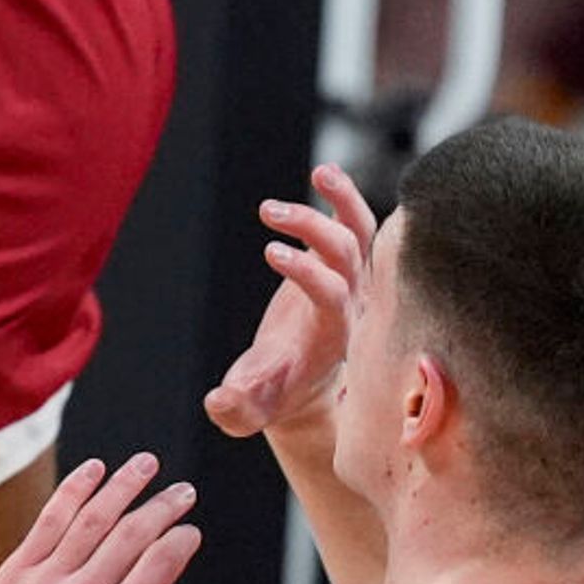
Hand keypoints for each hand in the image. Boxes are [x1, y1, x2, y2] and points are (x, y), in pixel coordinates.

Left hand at [0, 454, 214, 583]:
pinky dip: (73, 491)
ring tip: (146, 463)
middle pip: (130, 533)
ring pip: (89, 518)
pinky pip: (48, 521)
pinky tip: (94, 470)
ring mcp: (43, 581)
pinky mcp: (15, 574)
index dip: (181, 540)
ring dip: (121, 485)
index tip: (192, 531)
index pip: (159, 564)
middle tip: (184, 490)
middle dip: (163, 506)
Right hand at [204, 163, 374, 442]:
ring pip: (363, 235)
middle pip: (350, 257)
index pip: (333, 295)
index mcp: (333, 337)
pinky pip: (355, 225)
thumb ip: (235, 409)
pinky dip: (345, 199)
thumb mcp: (249, 410)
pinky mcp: (339, 264)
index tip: (270, 252)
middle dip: (314, 230)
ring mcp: (352, 282)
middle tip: (268, 212)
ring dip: (344, 203)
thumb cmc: (272, 396)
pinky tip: (322, 174)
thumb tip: (220, 401)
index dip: (308, 272)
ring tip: (319, 173)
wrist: (303, 389)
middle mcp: (353, 305)